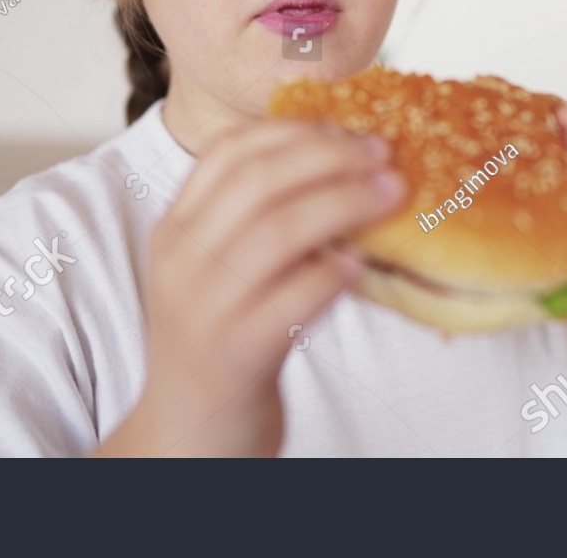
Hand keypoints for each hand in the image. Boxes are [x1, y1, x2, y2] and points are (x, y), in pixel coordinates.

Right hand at [96, 119, 403, 456]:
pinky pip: (291, 299)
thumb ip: (255, 222)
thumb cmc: (220, 343)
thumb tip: (340, 165)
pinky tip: (362, 266)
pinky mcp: (235, 353)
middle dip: (329, 158)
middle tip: (383, 156)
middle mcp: (182, 261)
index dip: (293, 131)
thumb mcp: (218, 271)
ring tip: (390, 195)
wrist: (191, 435)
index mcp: (175, 229)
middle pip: (257, 181)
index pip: (228, 153)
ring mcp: (205, 307)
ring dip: (343, 204)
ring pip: (277, 232)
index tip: (347, 130)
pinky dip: (332, 275)